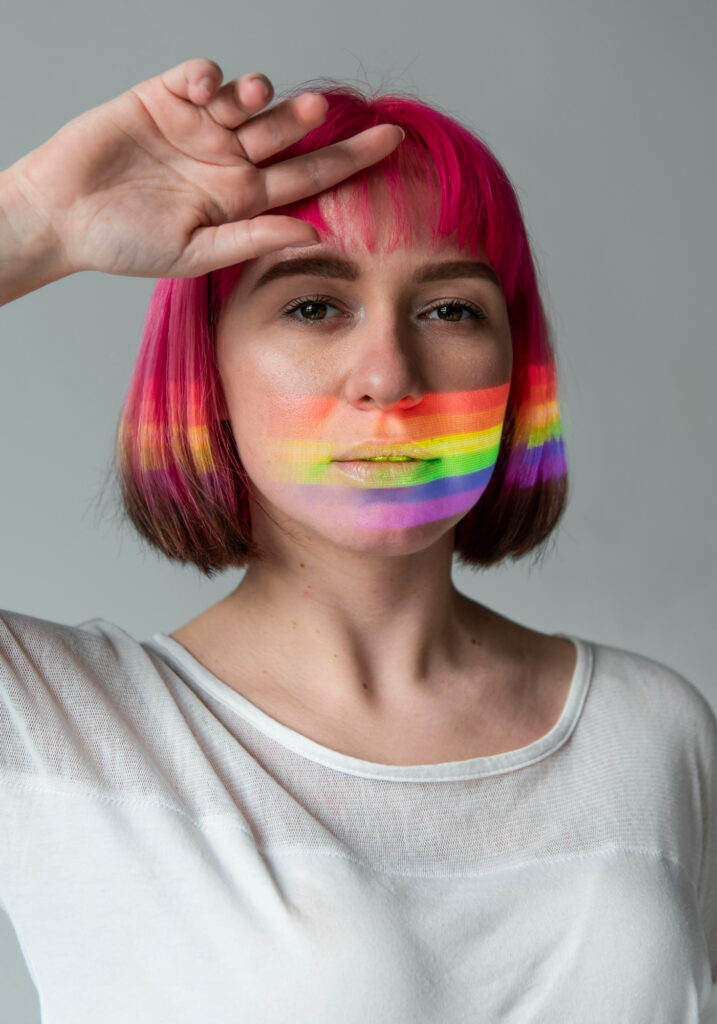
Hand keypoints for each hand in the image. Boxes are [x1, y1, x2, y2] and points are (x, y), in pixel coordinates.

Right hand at [7, 57, 402, 277]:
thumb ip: (251, 238)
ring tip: (254, 99)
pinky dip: (211, 74)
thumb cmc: (125, 243)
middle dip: (304, 120)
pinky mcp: (164, 97)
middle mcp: (228, 160)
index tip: (392, 143)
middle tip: (318, 111)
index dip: (350, 160)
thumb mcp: (194, 253)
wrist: (62, 217)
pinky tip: (207, 88)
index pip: (308, 178)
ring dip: (258, 93)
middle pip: (284, 133)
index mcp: (242, 199)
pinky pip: (200, 75)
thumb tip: (311, 234)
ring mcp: (199, 127)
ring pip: (247, 98)